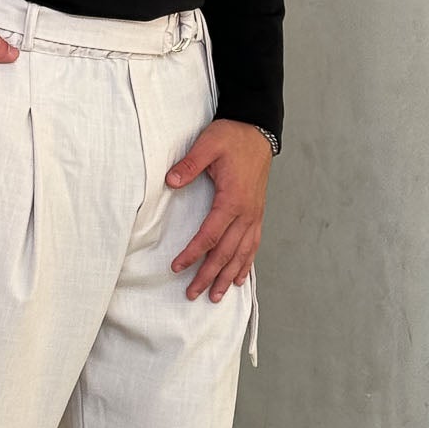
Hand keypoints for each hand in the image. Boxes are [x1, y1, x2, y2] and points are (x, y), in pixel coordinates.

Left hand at [165, 117, 272, 300]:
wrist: (257, 131)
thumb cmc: (232, 138)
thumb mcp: (208, 144)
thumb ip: (189, 164)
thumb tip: (170, 181)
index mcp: (232, 199)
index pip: (210, 235)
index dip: (193, 254)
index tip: (177, 267)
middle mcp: (247, 213)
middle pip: (226, 252)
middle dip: (209, 275)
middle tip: (193, 294)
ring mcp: (254, 215)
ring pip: (241, 254)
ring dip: (228, 276)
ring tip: (216, 296)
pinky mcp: (257, 214)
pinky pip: (253, 245)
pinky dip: (246, 264)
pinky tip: (239, 278)